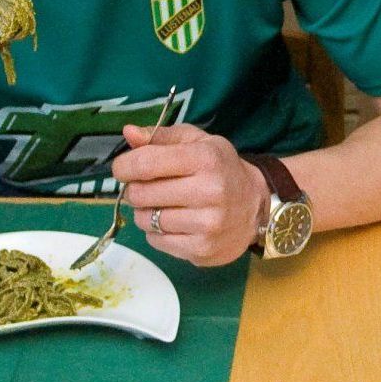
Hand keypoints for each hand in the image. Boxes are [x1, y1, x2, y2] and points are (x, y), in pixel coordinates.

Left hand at [113, 123, 269, 267]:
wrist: (256, 207)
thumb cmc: (220, 169)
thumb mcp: (197, 142)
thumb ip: (161, 136)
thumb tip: (129, 133)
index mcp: (205, 159)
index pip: (145, 164)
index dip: (124, 167)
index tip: (124, 169)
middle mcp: (209, 191)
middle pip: (141, 194)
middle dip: (136, 190)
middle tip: (149, 188)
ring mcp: (207, 224)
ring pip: (146, 220)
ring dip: (146, 212)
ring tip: (163, 206)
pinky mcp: (202, 249)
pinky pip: (156, 241)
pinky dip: (157, 232)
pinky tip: (174, 223)